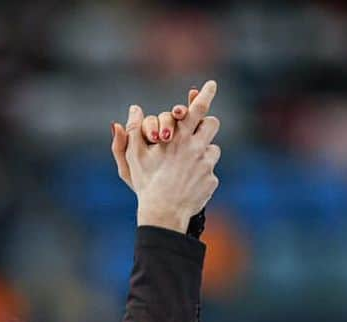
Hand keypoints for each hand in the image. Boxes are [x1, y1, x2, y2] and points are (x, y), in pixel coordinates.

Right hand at [114, 80, 220, 231]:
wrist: (163, 213)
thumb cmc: (145, 183)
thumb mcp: (133, 157)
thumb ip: (133, 131)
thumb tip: (134, 109)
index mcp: (178, 138)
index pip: (196, 109)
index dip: (205, 94)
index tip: (211, 84)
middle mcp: (195, 148)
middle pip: (211, 123)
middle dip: (205, 123)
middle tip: (198, 130)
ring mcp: (206, 164)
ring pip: (213, 148)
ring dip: (203, 151)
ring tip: (189, 163)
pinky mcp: (211, 180)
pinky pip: (210, 171)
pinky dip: (201, 174)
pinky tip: (189, 183)